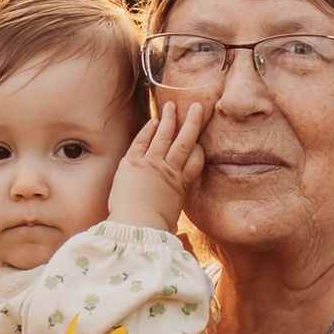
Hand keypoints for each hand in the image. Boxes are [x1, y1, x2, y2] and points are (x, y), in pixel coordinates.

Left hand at [106, 97, 206, 232]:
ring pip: (164, 136)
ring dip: (169, 119)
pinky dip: (148, 129)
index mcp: (181, 186)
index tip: (200, 141)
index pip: (197, 161)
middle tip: (198, 106)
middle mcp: (169, 171)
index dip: (200, 149)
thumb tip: (172, 226)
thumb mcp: (169, 219)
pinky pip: (142, 141)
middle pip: (185, 142)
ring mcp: (151, 164)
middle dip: (192, 122)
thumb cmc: (153, 229)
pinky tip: (153, 120)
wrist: (137, 226)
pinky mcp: (133, 162)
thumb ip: (171, 213)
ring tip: (172, 105)